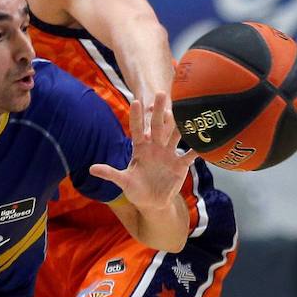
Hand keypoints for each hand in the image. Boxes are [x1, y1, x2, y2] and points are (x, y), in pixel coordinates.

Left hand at [90, 93, 196, 207]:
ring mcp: (169, 154)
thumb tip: (91, 169)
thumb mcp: (124, 182)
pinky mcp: (180, 165)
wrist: (153, 202)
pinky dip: (198, 149)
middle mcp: (155, 147)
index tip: (135, 101)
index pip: (137, 129)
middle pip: (157, 126)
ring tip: (186, 111)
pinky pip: (190, 155)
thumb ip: (110, 173)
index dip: (136, 116)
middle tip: (161, 93)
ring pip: (175, 135)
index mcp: (140, 148)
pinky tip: (205, 140)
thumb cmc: (136, 190)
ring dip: (180, 125)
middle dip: (159, 110)